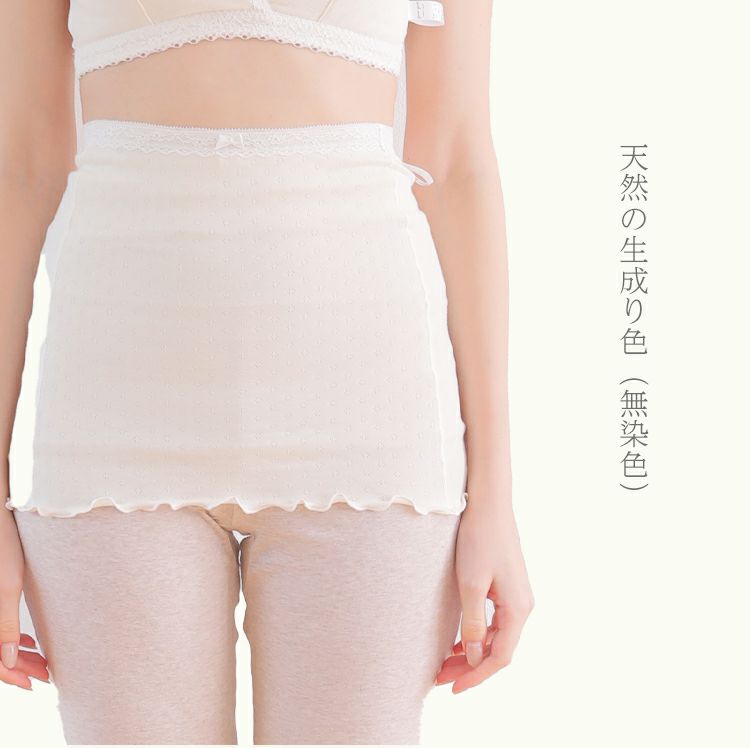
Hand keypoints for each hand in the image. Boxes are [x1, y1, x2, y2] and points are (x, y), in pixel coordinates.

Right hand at [0, 502, 49, 689]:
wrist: (0, 515)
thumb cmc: (2, 546)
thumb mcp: (8, 585)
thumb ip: (6, 625)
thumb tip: (8, 662)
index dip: (11, 675)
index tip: (34, 683)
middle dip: (19, 667)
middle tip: (46, 674)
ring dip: (17, 653)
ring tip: (42, 660)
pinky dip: (11, 636)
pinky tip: (31, 639)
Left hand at [435, 488, 533, 693]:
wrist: (489, 504)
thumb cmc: (479, 539)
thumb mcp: (470, 584)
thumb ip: (473, 623)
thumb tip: (474, 658)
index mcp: (518, 609)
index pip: (500, 657)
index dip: (477, 676)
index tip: (453, 688)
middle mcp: (522, 606)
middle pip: (499, 649)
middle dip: (471, 668)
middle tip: (441, 678)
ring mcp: (516, 596)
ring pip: (496, 637)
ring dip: (473, 653)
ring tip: (445, 664)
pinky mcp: (507, 587)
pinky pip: (495, 621)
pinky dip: (477, 635)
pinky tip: (458, 641)